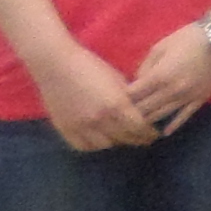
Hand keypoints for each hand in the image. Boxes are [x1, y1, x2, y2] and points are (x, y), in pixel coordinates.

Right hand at [30, 43, 152, 152]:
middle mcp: (99, 119)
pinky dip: (95, 145)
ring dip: (116, 142)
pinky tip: (100, 140)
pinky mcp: (66, 129)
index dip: (148, 133)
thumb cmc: (90, 66)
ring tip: (122, 138)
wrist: (56, 64)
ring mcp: (81, 126)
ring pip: (105, 145)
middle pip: (124, 138)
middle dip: (136, 139)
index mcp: (116, 104)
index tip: (153, 134)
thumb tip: (139, 110)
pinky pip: (84, 146)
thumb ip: (127, 98)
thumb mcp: (117, 79)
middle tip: (143, 139)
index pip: (138, 127)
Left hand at [124, 23, 210, 131]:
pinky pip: (184, 116)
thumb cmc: (187, 38)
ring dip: (149, 119)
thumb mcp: (160, 47)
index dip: (124, 97)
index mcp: (159, 76)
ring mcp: (186, 97)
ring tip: (141, 122)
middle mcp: (171, 90)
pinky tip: (164, 132)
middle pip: (145, 108)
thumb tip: (137, 83)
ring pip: (161, 115)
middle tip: (127, 112)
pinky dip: (173, 126)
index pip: (134, 94)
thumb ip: (145, 66)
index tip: (121, 98)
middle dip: (134, 110)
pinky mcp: (200, 99)